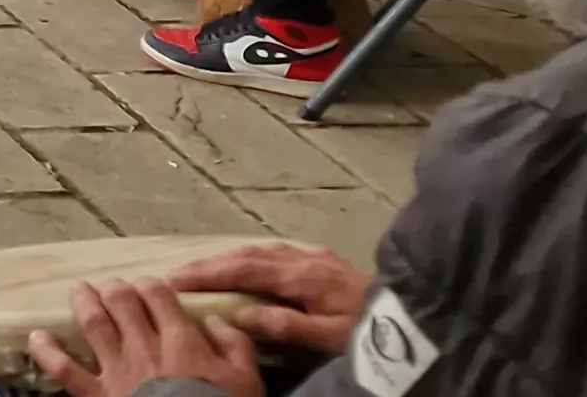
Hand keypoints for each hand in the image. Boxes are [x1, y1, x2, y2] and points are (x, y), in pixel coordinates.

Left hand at [26, 278, 264, 396]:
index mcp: (180, 339)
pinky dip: (47, 353)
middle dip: (115, 288)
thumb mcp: (246, 378)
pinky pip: (65, 372)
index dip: (151, 285)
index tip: (149, 286)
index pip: (158, 295)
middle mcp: (144, 346)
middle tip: (113, 286)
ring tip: (79, 290)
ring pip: (94, 324)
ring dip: (83, 302)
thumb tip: (216, 320)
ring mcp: (118, 370)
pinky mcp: (98, 394)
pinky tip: (36, 338)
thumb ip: (234, 343)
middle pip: (121, 301)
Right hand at [167, 240, 369, 359]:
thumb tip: (237, 316)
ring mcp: (314, 256)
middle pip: (246, 255)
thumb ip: (284, 325)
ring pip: (259, 249)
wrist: (412, 315)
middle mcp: (303, 258)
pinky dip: (250, 255)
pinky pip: (275, 251)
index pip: (242, 270)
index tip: (174, 279)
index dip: (206, 274)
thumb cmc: (369, 329)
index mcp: (301, 275)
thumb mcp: (329, 337)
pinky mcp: (323, 260)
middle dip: (208, 263)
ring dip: (227, 258)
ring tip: (201, 269)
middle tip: (176, 274)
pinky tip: (246, 262)